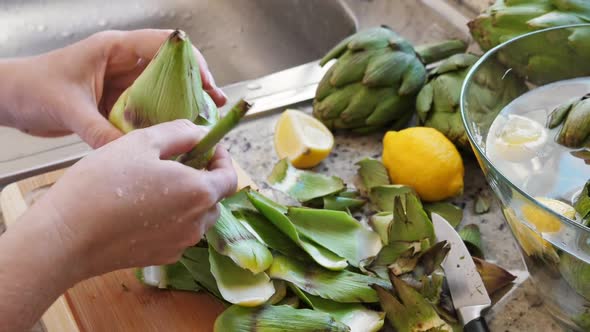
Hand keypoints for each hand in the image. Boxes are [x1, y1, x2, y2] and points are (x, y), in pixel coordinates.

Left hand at [2, 29, 225, 147]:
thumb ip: (100, 132)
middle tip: (212, 108)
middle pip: (171, 69)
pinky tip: (172, 137)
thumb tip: (131, 155)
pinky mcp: (116, 104)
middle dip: (195, 87)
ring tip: (200, 125)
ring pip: (162, 92)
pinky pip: (147, 112)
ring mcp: (121, 85)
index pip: (165, 45)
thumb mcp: (68, 108)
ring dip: (181, 108)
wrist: (9, 100)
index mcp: (115, 49)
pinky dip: (161, 123)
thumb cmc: (31, 88)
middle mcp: (124, 64)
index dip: (191, 62)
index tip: (207, 85)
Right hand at [28, 119, 236, 279]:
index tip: (207, 148)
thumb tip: (200, 132)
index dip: (223, 159)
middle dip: (204, 178)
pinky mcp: (162, 257)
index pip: (231, 177)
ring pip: (197, 217)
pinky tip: (143, 208)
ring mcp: (180, 244)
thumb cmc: (103, 183)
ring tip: (157, 184)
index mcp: (199, 193)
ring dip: (188, 199)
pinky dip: (171, 218)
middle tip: (178, 162)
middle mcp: (197, 223)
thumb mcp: (142, 142)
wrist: (67, 237)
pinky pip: (178, 233)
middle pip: (215, 198)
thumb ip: (179, 133)